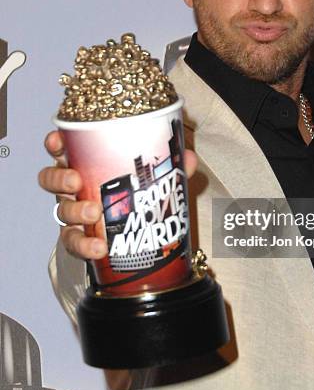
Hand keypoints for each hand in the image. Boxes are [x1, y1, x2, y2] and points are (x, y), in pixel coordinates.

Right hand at [38, 130, 197, 260]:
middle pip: (51, 179)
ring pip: (60, 211)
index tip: (58, 140)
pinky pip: (73, 243)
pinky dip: (84, 246)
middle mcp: (73, 188)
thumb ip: (172, 167)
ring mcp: (73, 214)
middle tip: (76, 182)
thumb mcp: (157, 177)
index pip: (62, 149)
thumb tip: (188, 158)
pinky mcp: (79, 240)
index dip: (55, 143)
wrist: (138, 232)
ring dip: (74, 212)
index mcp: (86, 164)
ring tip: (93, 213)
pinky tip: (99, 249)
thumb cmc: (140, 194)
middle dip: (59, 178)